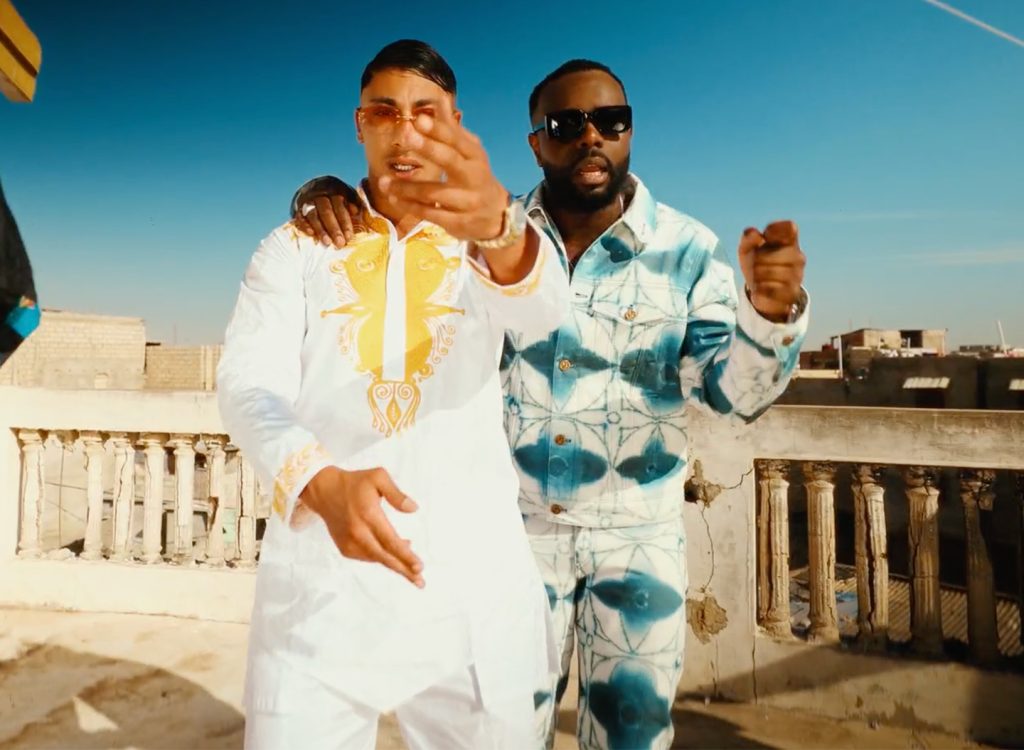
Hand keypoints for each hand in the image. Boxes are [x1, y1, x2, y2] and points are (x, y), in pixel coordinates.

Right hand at [292, 177, 367, 247]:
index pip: (340, 206)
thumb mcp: (348, 197)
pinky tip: (310, 234)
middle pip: (326, 211)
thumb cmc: (337, 199)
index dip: (345, 222)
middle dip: (334, 228)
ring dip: (320, 229)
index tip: (349, 237)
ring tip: (327, 243)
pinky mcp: (298, 208)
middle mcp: (321, 194)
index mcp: (335, 190)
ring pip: (313, 214)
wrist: (314, 189)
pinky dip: (304, 225)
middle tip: (339, 243)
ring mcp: (308, 200)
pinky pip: (300, 216)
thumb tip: (357, 212)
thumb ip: (354, 204)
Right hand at [300, 466, 423, 586]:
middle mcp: (358, 533)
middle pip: (385, 557)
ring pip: (377, 559)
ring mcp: (350, 543)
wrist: (325, 491)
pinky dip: (382, 558)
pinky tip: (394, 554)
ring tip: (412, 569)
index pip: (390, 541)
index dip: (406, 555)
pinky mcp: (345, 548)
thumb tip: (413, 509)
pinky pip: (368, 557)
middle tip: (421, 582)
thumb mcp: (378, 477)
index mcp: (369, 515)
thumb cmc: (355, 483)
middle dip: (404, 570)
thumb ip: (396, 494)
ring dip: (395, 565)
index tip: (420, 566)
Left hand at [377, 115, 507, 241]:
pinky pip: (431, 214)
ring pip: (434, 192)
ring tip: (384, 182)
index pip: (456, 140)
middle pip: (450, 160)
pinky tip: (394, 199)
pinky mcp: (458, 222)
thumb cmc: (476, 177)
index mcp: (475, 157)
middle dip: (427, 147)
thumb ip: (453, 130)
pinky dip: (411, 207)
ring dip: (407, 187)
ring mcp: (467, 201)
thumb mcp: (470, 153)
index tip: (418, 119)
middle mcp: (473, 177)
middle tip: (404, 135)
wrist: (497, 216)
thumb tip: (440, 100)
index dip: (438, 129)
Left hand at [738, 220, 805, 321]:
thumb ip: (748, 237)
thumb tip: (755, 233)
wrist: (763, 293)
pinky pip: (767, 289)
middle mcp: (798, 257)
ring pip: (765, 273)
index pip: (790, 227)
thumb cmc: (757, 265)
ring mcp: (797, 276)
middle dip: (755, 260)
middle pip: (765, 254)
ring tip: (761, 278)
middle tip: (758, 265)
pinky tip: (763, 289)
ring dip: (756, 277)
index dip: (773, 231)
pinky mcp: (791, 293)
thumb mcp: (747, 249)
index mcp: (790, 242)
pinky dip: (759, 290)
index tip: (765, 237)